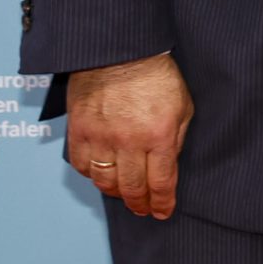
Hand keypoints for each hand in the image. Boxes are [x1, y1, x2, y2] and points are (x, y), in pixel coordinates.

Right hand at [67, 53, 193, 218]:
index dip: (162, 203)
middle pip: (132, 188)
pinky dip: (92, 175)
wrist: (120, 51)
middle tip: (143, 210)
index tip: (162, 212)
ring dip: (115, 193)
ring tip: (124, 195)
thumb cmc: (157, 76)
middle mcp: (129, 142)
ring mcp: (101, 137)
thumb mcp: (183, 106)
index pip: (160, 182)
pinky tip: (101, 174)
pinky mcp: (79, 130)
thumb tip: (169, 165)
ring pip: (104, 182)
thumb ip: (177, 138)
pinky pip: (82, 165)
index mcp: (159, 136)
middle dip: (139, 204)